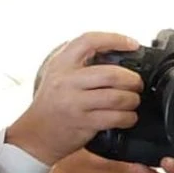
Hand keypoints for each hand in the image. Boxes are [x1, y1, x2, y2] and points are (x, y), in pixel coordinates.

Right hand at [4, 32, 142, 165]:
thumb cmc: (52, 103)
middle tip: (137, 84)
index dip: (114, 39)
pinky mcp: (84, 122)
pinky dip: (129, 117)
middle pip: (111, 73)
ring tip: (133, 101)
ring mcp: (75, 103)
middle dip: (132, 79)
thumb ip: (80, 62)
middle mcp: (67, 81)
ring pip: (117, 97)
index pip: (89, 41)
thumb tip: (115, 52)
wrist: (36, 133)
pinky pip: (116, 118)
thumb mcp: (58, 74)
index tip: (133, 44)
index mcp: (61, 64)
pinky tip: (128, 117)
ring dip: (133, 100)